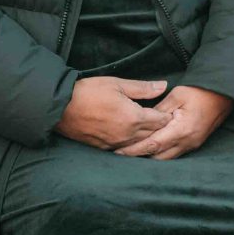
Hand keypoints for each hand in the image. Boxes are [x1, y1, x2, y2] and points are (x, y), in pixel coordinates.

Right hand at [55, 77, 171, 150]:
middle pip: (153, 135)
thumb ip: (142, 88)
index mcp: (133, 117)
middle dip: (161, 128)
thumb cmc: (89, 91)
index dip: (168, 116)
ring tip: (152, 131)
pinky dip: (133, 145)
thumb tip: (163, 86)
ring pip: (140, 145)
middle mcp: (127, 135)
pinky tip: (133, 139)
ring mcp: (116, 144)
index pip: (160, 121)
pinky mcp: (105, 149)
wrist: (62, 108)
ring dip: (148, 139)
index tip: (171, 112)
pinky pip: (126, 150)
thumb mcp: (117, 84)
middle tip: (166, 122)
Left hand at [112, 85, 233, 159]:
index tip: (119, 151)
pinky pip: (173, 154)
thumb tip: (143, 119)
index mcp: (181, 130)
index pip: (153, 145)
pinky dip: (160, 153)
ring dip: (150, 156)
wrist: (223, 94)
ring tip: (132, 152)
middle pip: (158, 157)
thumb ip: (159, 109)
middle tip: (121, 153)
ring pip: (166, 158)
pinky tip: (150, 148)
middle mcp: (186, 142)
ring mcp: (191, 145)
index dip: (135, 150)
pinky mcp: (193, 144)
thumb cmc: (199, 92)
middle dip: (139, 156)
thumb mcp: (177, 95)